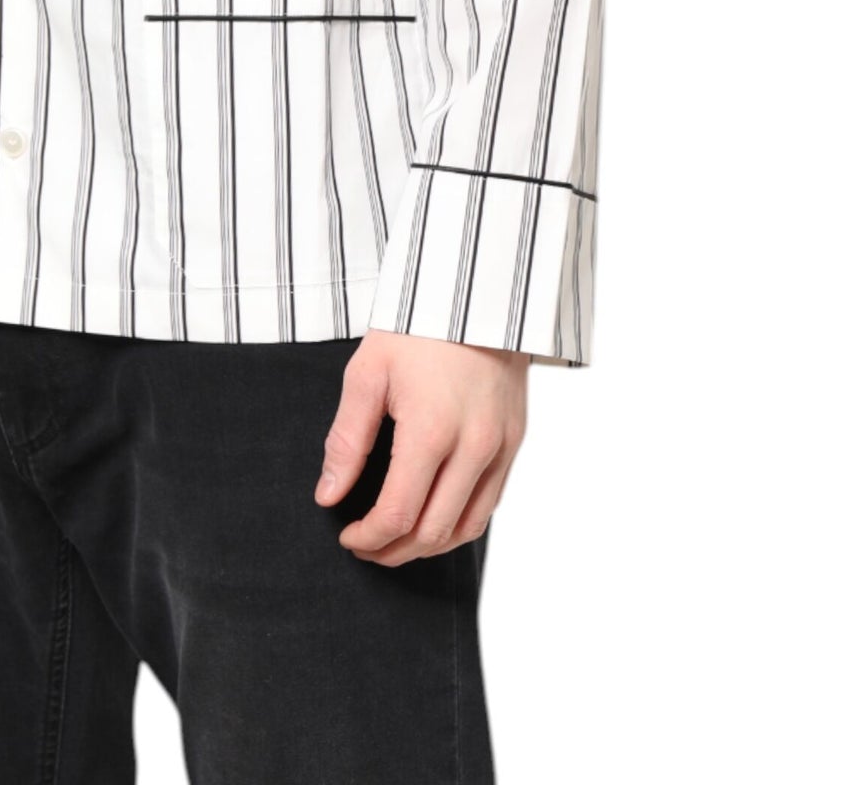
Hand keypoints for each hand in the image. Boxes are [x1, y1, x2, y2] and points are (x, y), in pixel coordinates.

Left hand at [315, 329, 528, 564]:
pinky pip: (490, 504)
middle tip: (364, 547)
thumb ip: (346, 440)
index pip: (399, 513)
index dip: (369, 536)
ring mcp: (501, 446)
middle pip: (434, 532)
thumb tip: (328, 496)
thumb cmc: (415, 327)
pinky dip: (459, 524)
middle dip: (393, 551)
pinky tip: (432, 518)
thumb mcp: (367, 373)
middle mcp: (474, 446)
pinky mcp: (515, 441)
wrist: (475, 291)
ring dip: (428, 547)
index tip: (347, 537)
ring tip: (395, 542)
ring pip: (468, 528)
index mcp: (431, 429)